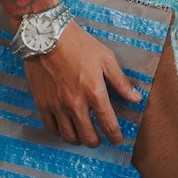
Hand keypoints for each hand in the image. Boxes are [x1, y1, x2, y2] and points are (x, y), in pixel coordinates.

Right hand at [23, 21, 143, 147]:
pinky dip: (59, 132)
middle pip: (88, 137)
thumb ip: (120, 81)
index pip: (108, 124)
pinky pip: (51, 128)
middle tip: (99, 138)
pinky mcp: (42, 103)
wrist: (45, 35)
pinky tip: (64, 126)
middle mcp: (76, 103)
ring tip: (82, 134)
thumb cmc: (77, 44)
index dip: (115, 137)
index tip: (117, 140)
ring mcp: (57, 105)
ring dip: (78, 139)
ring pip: (69, 136)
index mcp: (94, 92)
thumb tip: (136, 98)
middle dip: (97, 141)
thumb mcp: (105, 58)